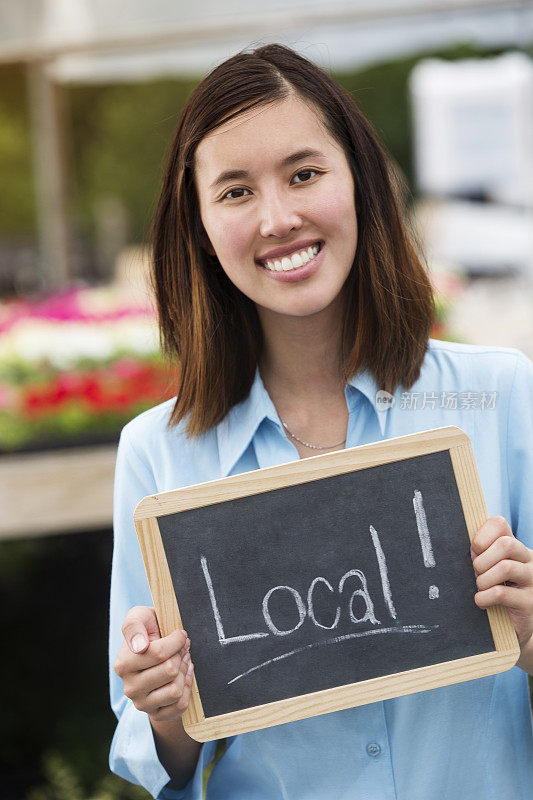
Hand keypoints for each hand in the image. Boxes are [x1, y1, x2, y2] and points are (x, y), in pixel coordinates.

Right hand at [114, 606, 194, 721]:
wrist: (156, 654)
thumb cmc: (148, 632)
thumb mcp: (138, 617)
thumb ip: (134, 625)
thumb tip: (140, 646)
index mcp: (123, 664)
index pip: (159, 653)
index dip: (177, 640)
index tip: (179, 634)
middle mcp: (129, 688)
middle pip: (170, 670)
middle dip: (181, 655)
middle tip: (181, 648)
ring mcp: (142, 704)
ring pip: (176, 690)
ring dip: (185, 672)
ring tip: (182, 661)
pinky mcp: (156, 714)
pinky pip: (181, 705)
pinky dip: (187, 688)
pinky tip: (183, 676)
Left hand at [470, 516, 532, 646]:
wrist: (517, 625)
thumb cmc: (498, 591)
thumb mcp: (489, 569)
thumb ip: (481, 554)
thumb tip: (468, 547)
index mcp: (516, 547)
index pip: (500, 524)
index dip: (481, 535)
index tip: (475, 550)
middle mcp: (529, 560)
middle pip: (506, 544)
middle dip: (483, 559)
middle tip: (477, 572)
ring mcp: (532, 580)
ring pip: (506, 567)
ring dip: (484, 579)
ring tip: (481, 588)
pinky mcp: (529, 602)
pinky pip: (502, 594)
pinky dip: (484, 597)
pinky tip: (481, 601)